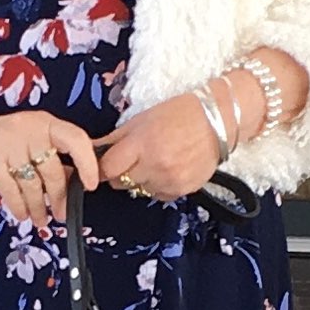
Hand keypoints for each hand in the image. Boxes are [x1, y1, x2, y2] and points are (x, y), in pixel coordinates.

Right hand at [0, 107, 101, 226]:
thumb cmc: (8, 140)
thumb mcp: (35, 140)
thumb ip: (56, 156)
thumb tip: (79, 182)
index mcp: (47, 123)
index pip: (76, 139)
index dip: (87, 163)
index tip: (91, 185)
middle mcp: (30, 129)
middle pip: (52, 170)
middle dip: (59, 198)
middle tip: (61, 215)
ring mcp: (9, 143)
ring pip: (31, 183)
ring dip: (38, 207)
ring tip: (40, 220)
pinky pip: (10, 188)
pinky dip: (18, 205)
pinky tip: (22, 214)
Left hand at [98, 87, 228, 202]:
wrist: (218, 121)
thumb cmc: (179, 114)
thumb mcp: (142, 119)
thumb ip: (116, 138)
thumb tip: (90, 150)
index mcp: (141, 143)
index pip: (107, 168)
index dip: (104, 166)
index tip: (107, 163)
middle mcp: (154, 165)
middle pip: (121, 183)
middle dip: (122, 173)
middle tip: (135, 158)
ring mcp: (169, 180)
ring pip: (139, 191)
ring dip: (142, 179)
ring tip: (157, 161)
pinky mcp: (182, 191)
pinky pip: (159, 196)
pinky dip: (159, 186)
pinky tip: (169, 169)